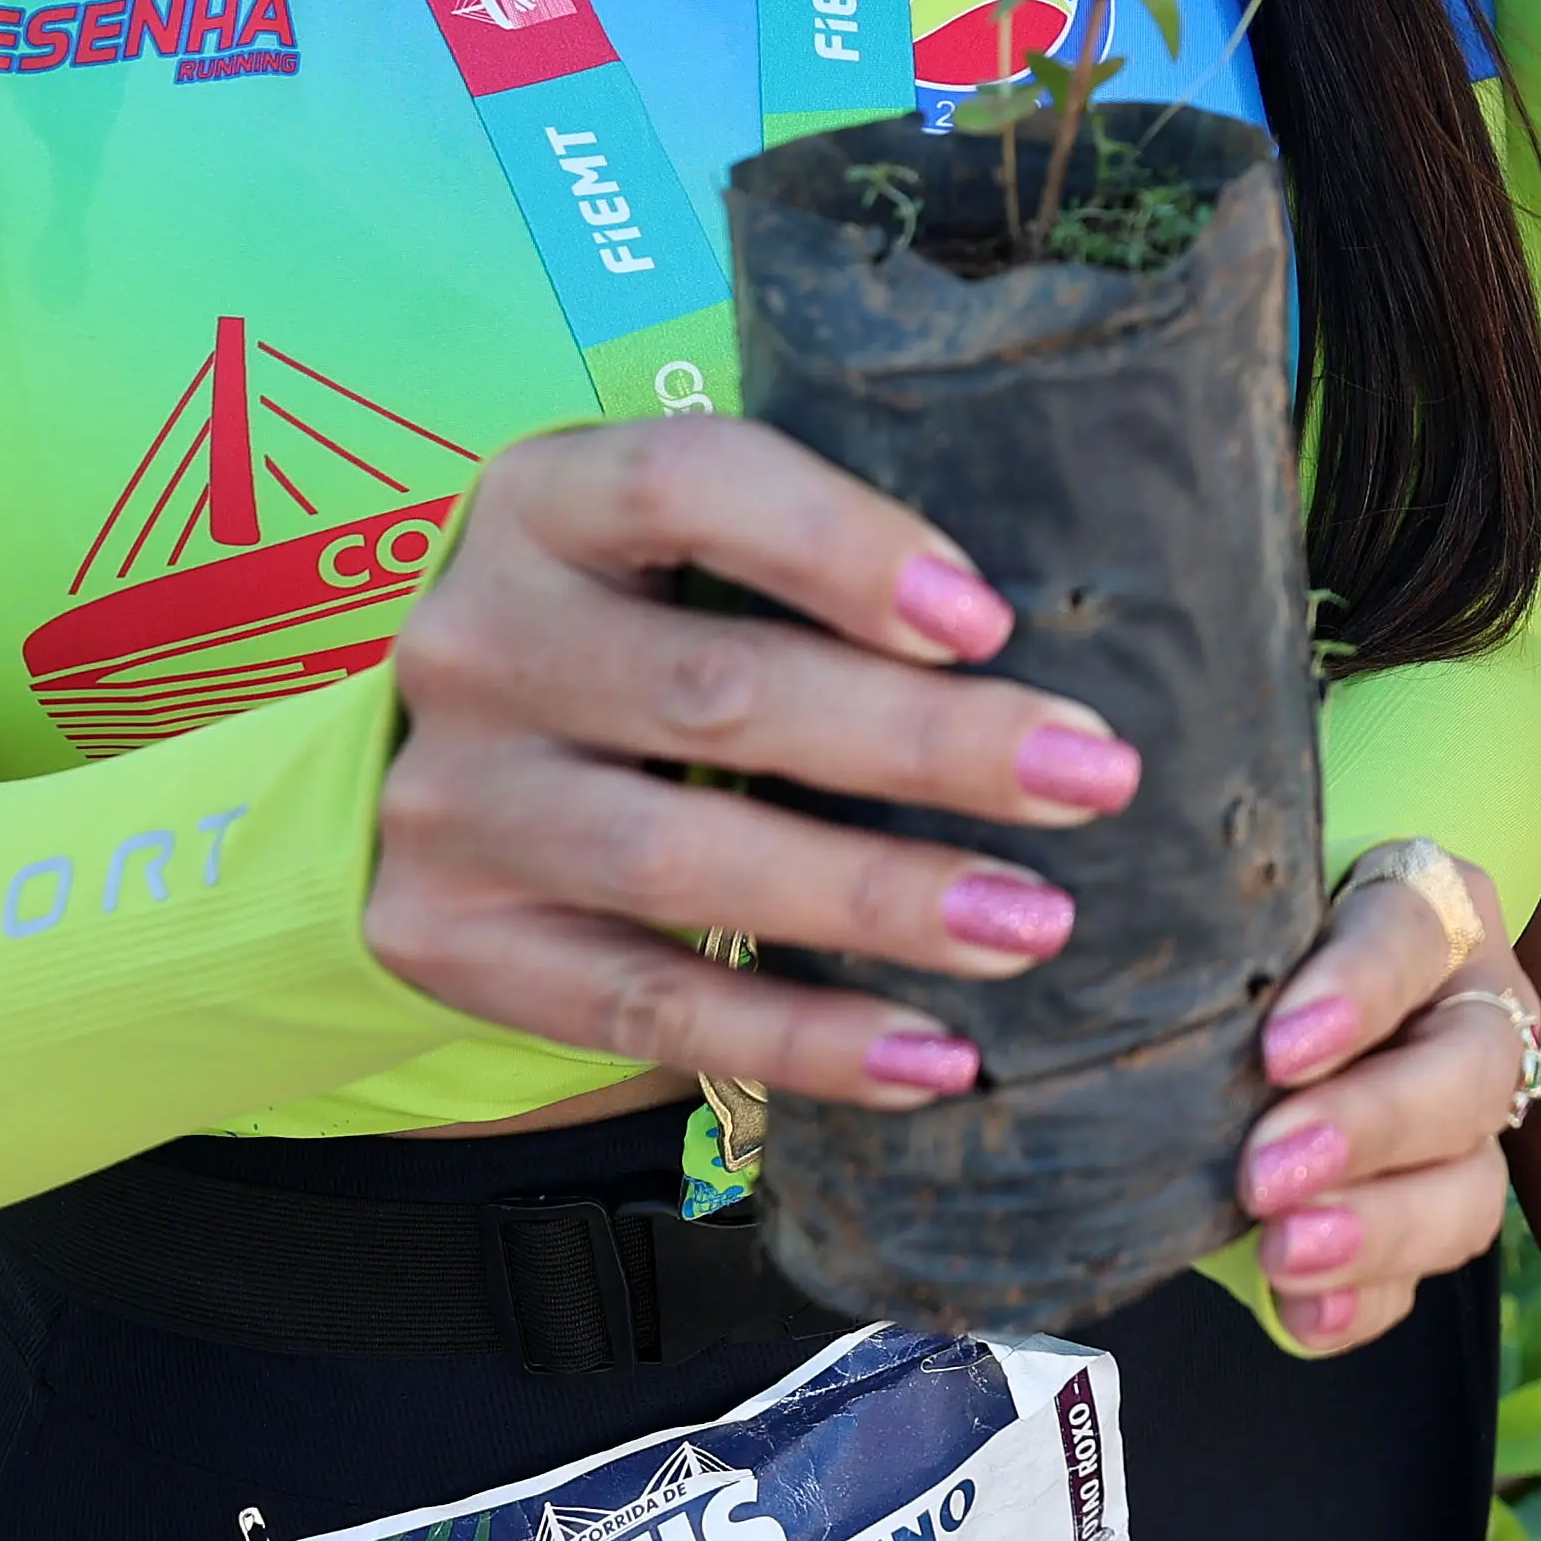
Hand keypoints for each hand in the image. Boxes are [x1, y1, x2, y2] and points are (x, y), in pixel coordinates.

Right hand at [368, 420, 1142, 1112]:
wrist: (448, 761)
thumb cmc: (640, 624)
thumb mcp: (684, 547)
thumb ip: (822, 549)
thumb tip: (1073, 603)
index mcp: (544, 497)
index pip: (688, 483)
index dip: (841, 544)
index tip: (988, 617)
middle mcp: (478, 640)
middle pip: (716, 690)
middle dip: (926, 743)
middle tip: (1092, 777)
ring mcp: (450, 800)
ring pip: (680, 860)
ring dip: (878, 899)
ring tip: (1033, 922)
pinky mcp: (449, 940)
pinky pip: (643, 1009)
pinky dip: (799, 1042)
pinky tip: (931, 1056)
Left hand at [1240, 839, 1540, 1352]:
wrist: (1246, 1008)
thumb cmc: (1238, 942)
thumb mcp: (1233, 916)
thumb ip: (1202, 934)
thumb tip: (1082, 951)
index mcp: (1426, 908)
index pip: (1416, 927)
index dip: (1359, 989)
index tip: (1277, 1050)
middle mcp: (1468, 1009)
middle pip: (1471, 1067)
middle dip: (1371, 1125)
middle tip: (1266, 1173)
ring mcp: (1466, 1120)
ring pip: (1474, 1181)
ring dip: (1382, 1227)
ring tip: (1284, 1254)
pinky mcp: (1437, 1210)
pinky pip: (1427, 1273)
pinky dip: (1369, 1297)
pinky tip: (1306, 1313)